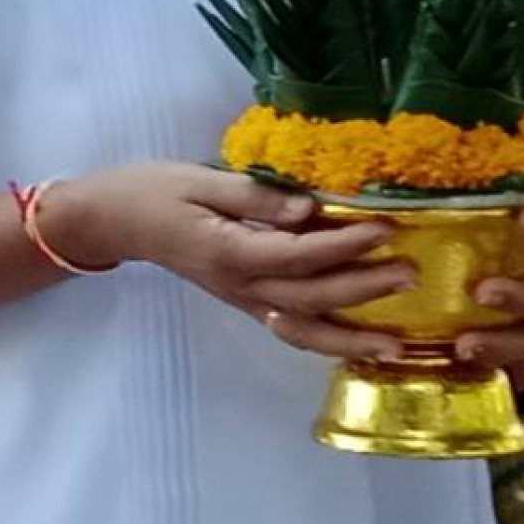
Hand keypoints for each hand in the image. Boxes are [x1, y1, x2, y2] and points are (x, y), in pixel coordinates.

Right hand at [55, 162, 411, 361]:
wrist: (113, 221)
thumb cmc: (153, 191)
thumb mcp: (198, 179)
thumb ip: (254, 196)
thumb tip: (309, 208)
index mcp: (228, 251)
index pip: (298, 253)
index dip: (345, 244)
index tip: (386, 228)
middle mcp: (239, 284)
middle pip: (309, 296)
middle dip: (363, 288)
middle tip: (410, 274)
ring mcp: (242, 299)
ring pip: (302, 329)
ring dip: (350, 338)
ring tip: (397, 343)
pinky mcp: (244, 301)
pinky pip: (290, 329)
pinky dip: (325, 341)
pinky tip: (359, 345)